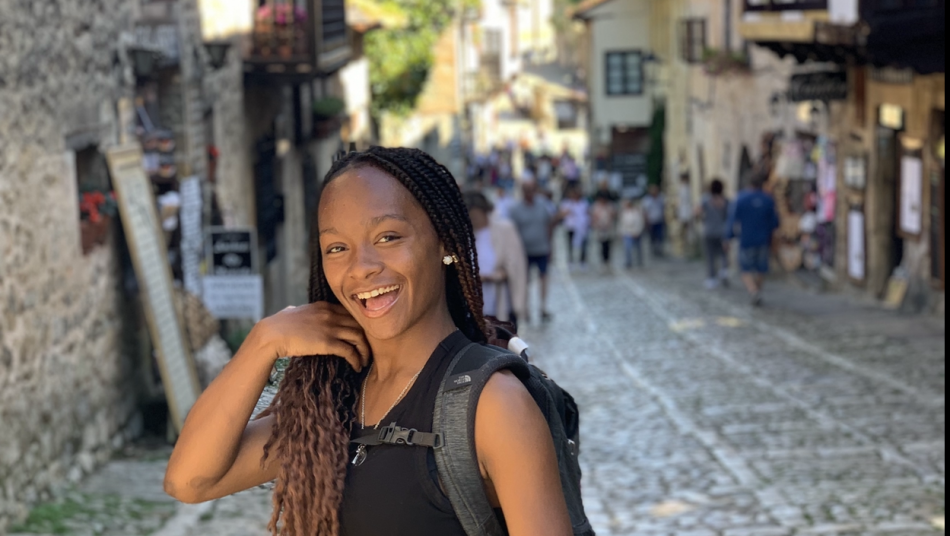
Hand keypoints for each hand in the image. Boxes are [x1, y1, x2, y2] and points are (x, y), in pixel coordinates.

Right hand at [255, 303, 370, 371]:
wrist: (271, 334)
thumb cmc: (278, 325)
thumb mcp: (294, 311)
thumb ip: (301, 311)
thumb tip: (294, 310)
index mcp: (324, 306)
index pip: (351, 313)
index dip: (360, 325)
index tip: (362, 337)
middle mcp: (331, 314)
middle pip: (359, 324)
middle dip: (366, 338)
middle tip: (367, 350)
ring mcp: (330, 327)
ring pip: (358, 337)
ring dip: (364, 351)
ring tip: (364, 361)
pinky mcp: (327, 342)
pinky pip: (350, 350)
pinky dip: (356, 359)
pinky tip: (357, 366)